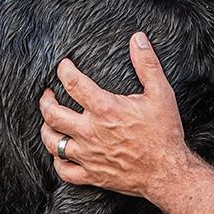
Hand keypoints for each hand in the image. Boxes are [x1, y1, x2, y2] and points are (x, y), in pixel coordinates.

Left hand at [39, 32, 193, 198]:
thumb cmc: (164, 133)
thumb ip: (147, 64)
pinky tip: (60, 153)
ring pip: (52, 142)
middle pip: (52, 114)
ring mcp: (88, 155)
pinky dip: (57, 161)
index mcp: (105, 109)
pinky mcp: (91, 175)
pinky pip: (64, 170)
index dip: (65, 70)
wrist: (168, 172)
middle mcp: (90, 132)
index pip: (73, 83)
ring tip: (49, 121)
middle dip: (46, 100)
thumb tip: (137, 39)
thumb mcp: (161, 93)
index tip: (64, 65)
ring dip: (46, 129)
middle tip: (48, 93)